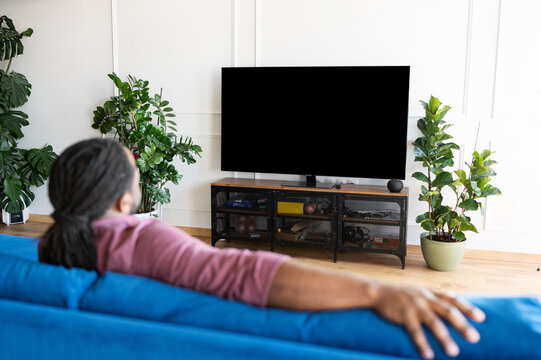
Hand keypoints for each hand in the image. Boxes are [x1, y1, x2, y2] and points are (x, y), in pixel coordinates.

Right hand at [371, 284, 485, 358]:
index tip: (481, 318)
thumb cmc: (400, 294)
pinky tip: (428, 355)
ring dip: (444, 337)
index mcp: (430, 293)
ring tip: (453, 351)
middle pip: (447, 311)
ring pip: (433, 322)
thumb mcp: (419, 291)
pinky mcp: (403, 315)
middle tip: (474, 338)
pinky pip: (414, 331)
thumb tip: (455, 298)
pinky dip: (421, 343)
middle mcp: (425, 298)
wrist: (378, 292)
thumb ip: (435, 296)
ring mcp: (414, 306)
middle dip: (461, 325)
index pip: (453, 299)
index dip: (467, 308)